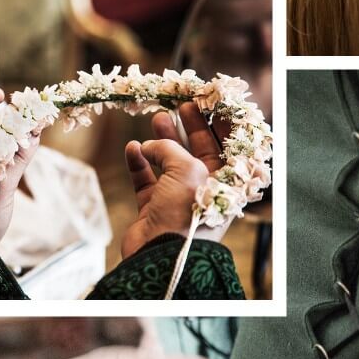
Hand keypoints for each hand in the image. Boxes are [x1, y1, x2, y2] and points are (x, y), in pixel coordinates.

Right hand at [122, 101, 228, 256]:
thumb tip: (151, 145)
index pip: (226, 147)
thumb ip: (171, 149)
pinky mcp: (154, 208)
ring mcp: (178, 199)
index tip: (204, 103)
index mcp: (225, 182)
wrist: (161, 255)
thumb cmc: (186, 212)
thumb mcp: (188, 169)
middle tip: (176, 107)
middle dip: (187, 128)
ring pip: (170, 162)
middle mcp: (204, 190)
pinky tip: (132, 149)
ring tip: (155, 118)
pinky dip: (139, 163)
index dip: (216, 124)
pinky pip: (146, 179)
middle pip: (198, 151)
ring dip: (162, 142)